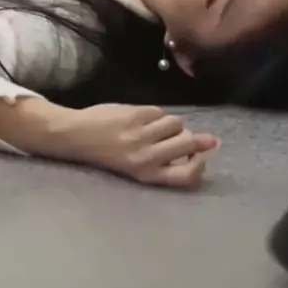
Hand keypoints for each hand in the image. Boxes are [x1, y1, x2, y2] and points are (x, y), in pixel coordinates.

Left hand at [66, 104, 218, 188]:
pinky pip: (160, 111)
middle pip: (188, 143)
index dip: (199, 165)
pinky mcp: (136, 115)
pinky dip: (155, 114)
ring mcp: (141, 134)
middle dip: (190, 138)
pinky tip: (140, 119)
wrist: (77, 136)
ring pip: (177, 123)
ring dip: (171, 124)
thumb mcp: (139, 166)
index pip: (188, 175)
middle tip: (179, 138)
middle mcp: (146, 157)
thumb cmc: (110, 155)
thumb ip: (170, 158)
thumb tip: (210, 144)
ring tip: (155, 128)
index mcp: (148, 174)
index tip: (198, 157)